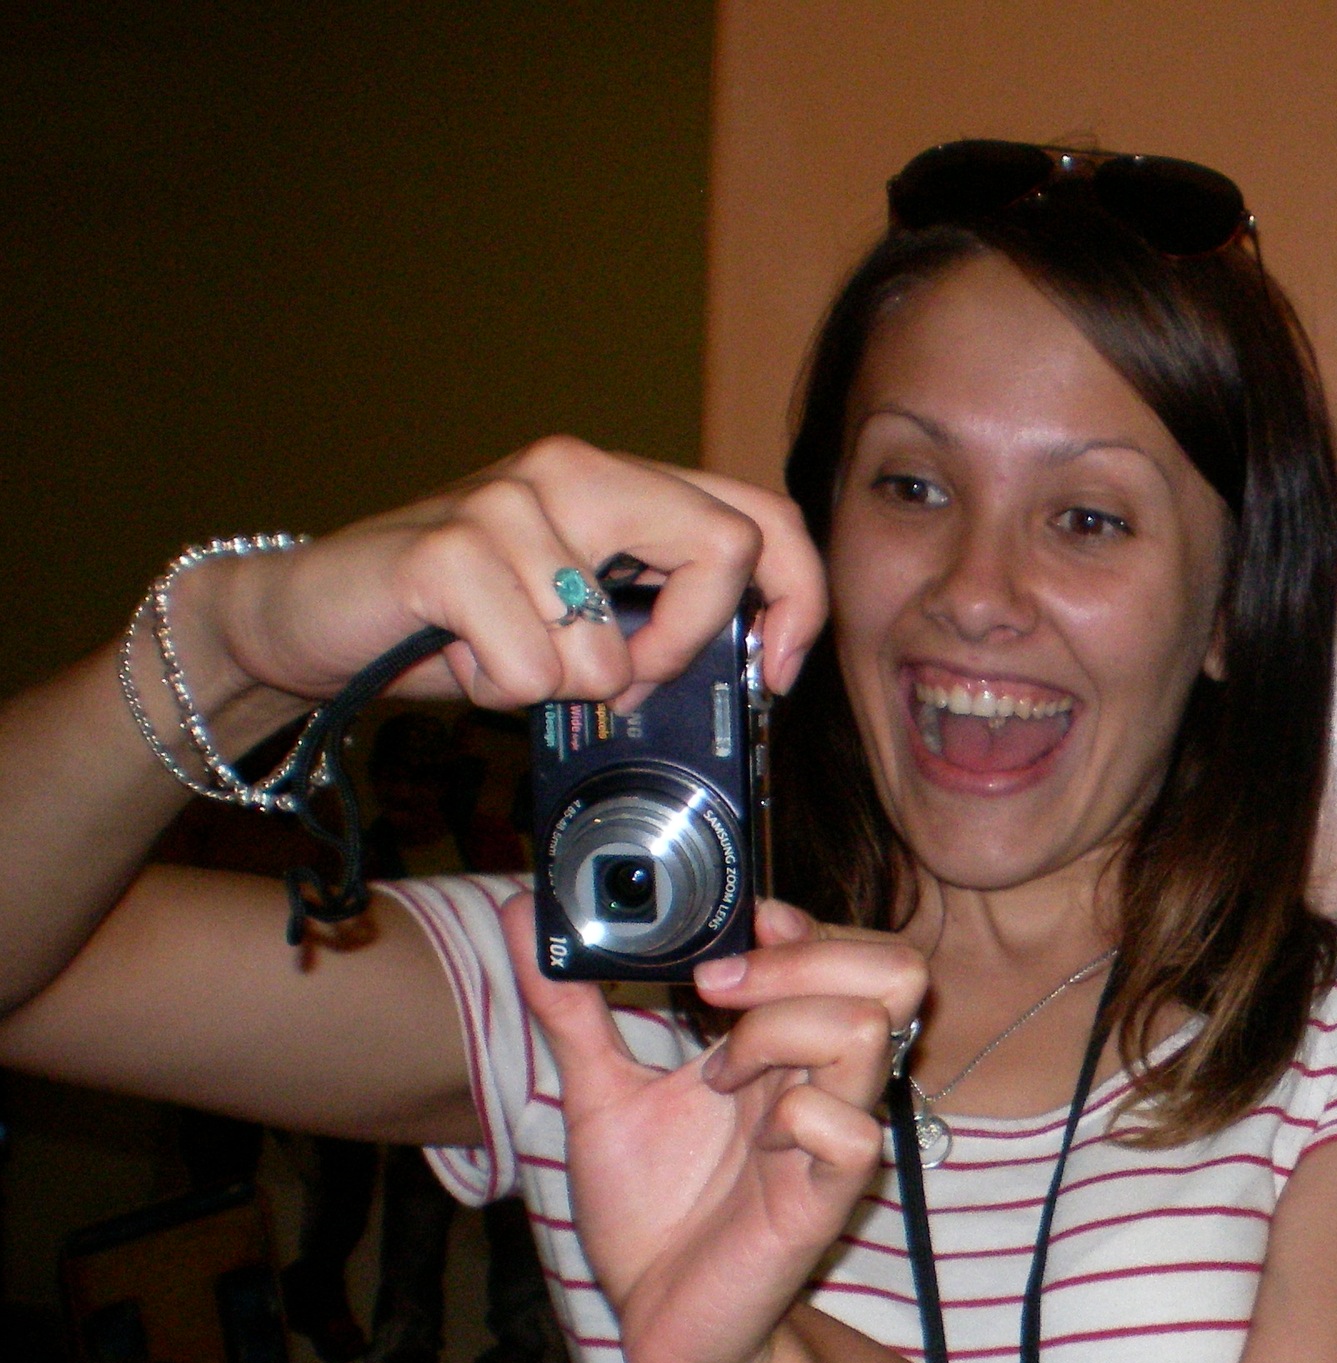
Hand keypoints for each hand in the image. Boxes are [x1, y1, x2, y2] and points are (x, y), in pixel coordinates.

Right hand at [184, 436, 828, 715]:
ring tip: (505, 658)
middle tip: (620, 684)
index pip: (763, 517)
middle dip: (685, 649)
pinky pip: (533, 669)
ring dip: (563, 689)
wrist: (312, 617)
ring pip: (611, 646)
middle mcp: (573, 470)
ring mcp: (510, 503)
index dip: (797, 599)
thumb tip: (750, 674)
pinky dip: (501, 692)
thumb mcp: (583, 618)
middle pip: (724, 554)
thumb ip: (658, 618)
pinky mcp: (449, 553)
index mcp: (621, 482)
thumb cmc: (459, 625)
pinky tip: (461, 659)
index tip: (778, 671)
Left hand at [503, 895, 926, 1362]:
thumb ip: (571, 1008)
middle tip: (716, 994)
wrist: (658, 1318)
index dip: (800, 924)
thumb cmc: (651, 1211)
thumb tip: (528, 916)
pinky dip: (794, 1117)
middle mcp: (821, 1076)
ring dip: (780, 1031)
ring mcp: (831, 1132)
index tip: (730, 936)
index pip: (849, 948)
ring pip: (868, 1030)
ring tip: (720, 1076)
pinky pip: (848, 1129)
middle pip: (891, 970)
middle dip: (801, 957)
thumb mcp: (597, 1092)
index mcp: (783, 1043)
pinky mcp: (827, 1195)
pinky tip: (753, 1141)